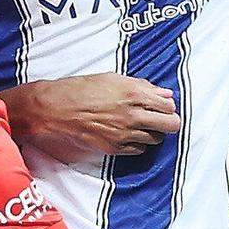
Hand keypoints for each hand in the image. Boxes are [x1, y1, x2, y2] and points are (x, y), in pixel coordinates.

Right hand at [9, 74, 179, 158]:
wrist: (57, 109)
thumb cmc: (82, 89)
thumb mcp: (113, 79)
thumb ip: (142, 86)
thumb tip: (165, 94)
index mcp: (133, 94)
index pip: (169, 106)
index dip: (168, 106)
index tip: (162, 106)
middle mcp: (132, 115)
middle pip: (171, 125)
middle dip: (169, 122)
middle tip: (160, 120)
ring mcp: (124, 134)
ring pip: (156, 139)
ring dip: (152, 133)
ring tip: (139, 126)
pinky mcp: (114, 148)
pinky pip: (139, 150)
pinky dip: (137, 143)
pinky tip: (127, 135)